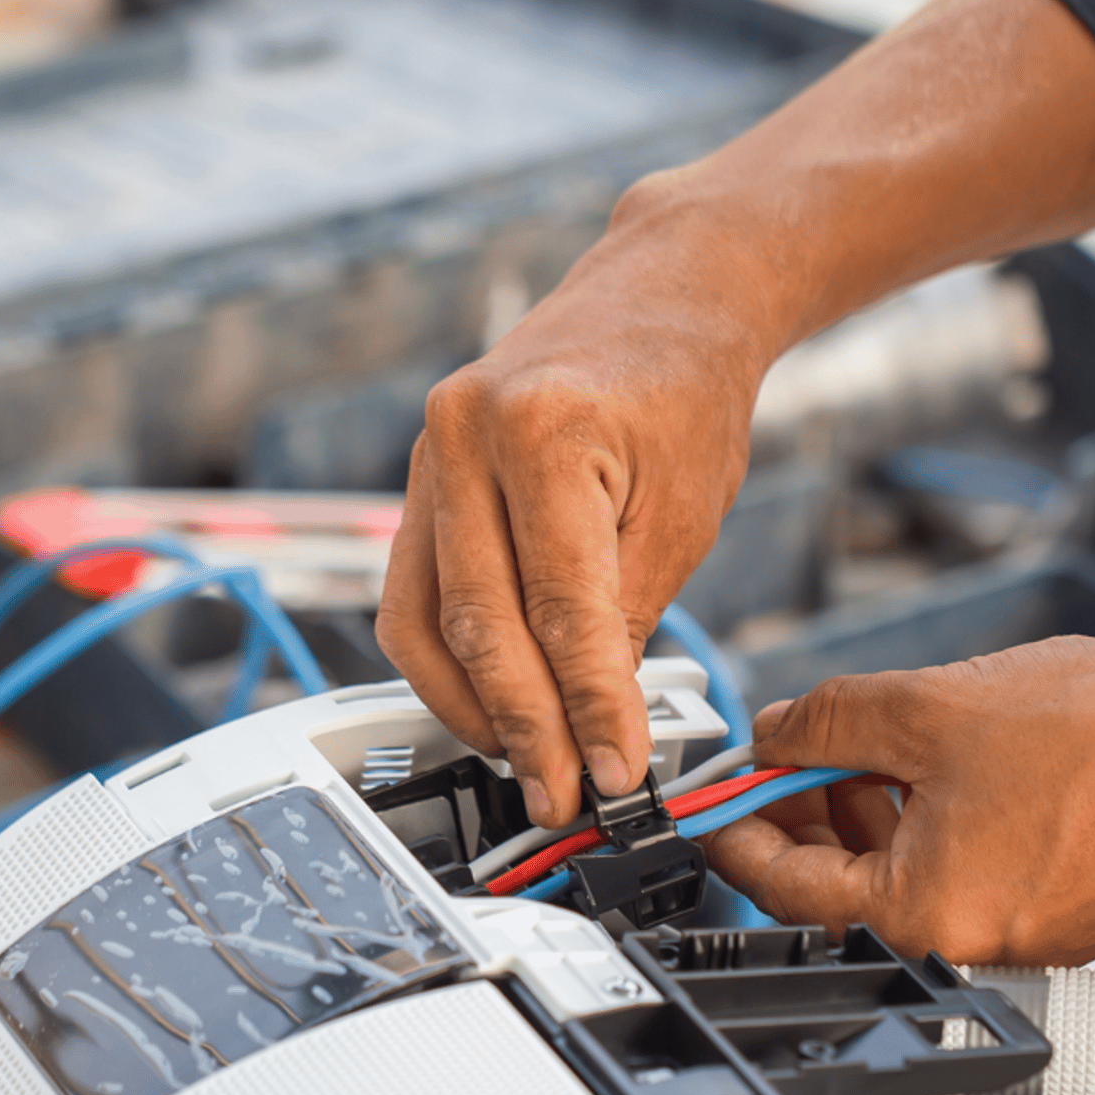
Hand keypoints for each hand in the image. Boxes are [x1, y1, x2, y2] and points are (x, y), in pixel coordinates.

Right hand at [375, 184, 772, 827]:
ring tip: (530, 765)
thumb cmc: (682, 392)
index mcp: (542, 430)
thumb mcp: (681, 516)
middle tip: (567, 796)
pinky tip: (490, 708)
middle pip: (481, 626)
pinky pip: (412, 598)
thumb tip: (593, 732)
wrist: (656, 298)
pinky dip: (446, 665)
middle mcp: (462, 435)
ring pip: (424, 624)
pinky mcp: (418, 483)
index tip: (613, 776)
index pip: (561, 609)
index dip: (587, 710)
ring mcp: (427, 457)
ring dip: (472, 711)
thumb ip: (625, 621)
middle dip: (527, 730)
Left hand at [705, 637, 1094, 965]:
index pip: (784, 884)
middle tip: (792, 749)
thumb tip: (770, 734)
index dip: (736, 826)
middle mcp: (966, 950)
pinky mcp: (1055, 920)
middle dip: (808, 811)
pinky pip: (960, 876)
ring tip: (873, 741)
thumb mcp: (927, 704)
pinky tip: (936, 764)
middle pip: (842, 888)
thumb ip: (824, 722)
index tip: (711, 793)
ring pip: (902, 878)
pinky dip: (930, 826)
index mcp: (921, 918)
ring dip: (869, 811)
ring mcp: (1016, 942)